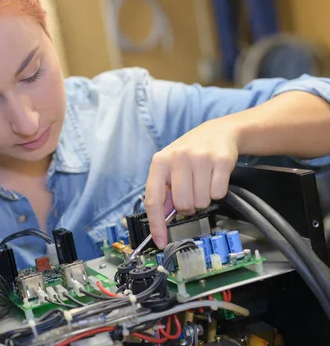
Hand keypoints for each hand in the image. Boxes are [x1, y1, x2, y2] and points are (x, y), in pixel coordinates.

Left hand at [144, 120, 238, 248]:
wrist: (217, 132)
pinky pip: (218, 194)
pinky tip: (214, 177)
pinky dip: (217, 192)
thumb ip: (164, 192)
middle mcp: (177, 158)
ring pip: (201, 202)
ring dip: (203, 199)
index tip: (160, 242)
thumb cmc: (189, 155)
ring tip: (203, 182)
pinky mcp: (221, 160)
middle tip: (191, 193)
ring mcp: (199, 158)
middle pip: (182, 205)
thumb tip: (161, 222)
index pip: (153, 199)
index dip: (156, 224)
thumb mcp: (170, 167)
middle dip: (188, 206)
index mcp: (159, 162)